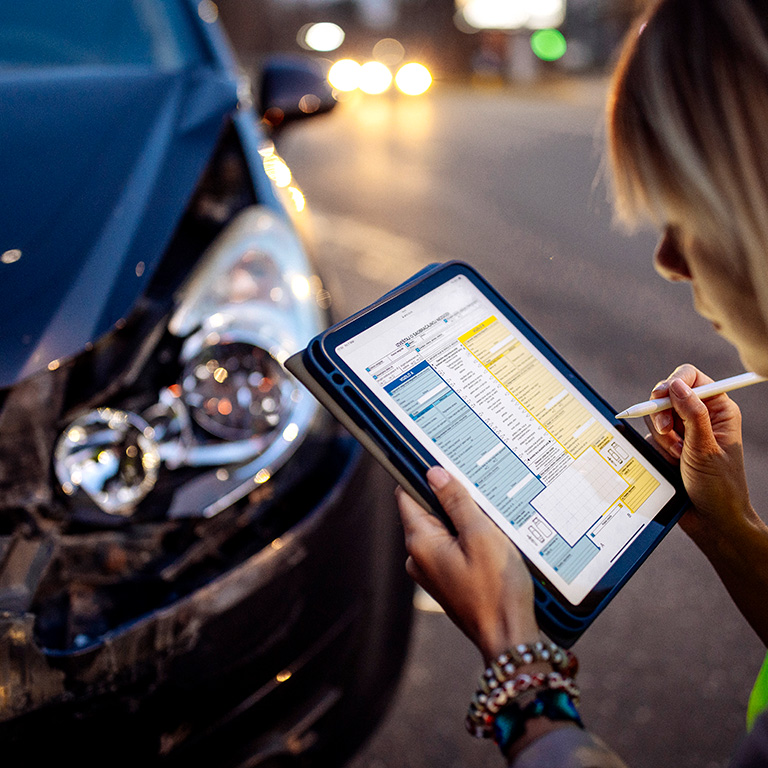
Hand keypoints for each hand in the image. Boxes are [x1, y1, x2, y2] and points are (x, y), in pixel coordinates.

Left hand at [396, 466, 539, 663]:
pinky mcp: (447, 581)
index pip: (407, 495)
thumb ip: (456, 501)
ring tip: (491, 517)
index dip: (422, 475)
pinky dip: (468, 539)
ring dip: (463, 520)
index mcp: (420, 542)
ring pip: (443, 530)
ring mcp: (432, 571)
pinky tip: (492, 539)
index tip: (443, 461)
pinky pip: (452, 548)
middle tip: (479, 489)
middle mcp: (418, 557)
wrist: (509, 638)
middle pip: (427, 510)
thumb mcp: (480, 535)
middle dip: (450, 498)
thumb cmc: (496, 588)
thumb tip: (434, 473)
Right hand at [644, 364, 752, 539]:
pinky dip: (655, 449)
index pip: (692, 378)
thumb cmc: (719, 486)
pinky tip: (671, 464)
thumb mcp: (705, 448)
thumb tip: (676, 385)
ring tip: (676, 456)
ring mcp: (682, 431)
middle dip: (662, 415)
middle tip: (667, 432)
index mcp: (718, 410)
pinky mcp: (667, 446)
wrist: (710, 520)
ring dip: (661, 437)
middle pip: (666, 395)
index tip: (663, 398)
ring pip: (654, 417)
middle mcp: (699, 416)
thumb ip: (692, 413)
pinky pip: (649, 436)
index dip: (674, 383)